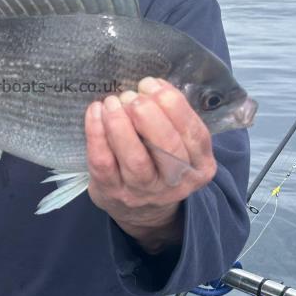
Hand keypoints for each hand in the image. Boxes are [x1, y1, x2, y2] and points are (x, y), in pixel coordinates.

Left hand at [85, 77, 216, 247]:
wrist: (142, 211)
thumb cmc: (161, 163)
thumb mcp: (180, 146)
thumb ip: (174, 118)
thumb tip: (153, 84)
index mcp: (200, 166)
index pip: (194, 134)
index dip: (174, 105)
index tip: (152, 84)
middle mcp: (175, 182)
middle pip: (168, 148)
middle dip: (149, 114)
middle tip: (132, 95)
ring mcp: (143, 191)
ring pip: (135, 158)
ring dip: (121, 124)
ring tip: (112, 102)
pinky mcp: (112, 192)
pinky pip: (103, 162)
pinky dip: (96, 134)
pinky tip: (95, 112)